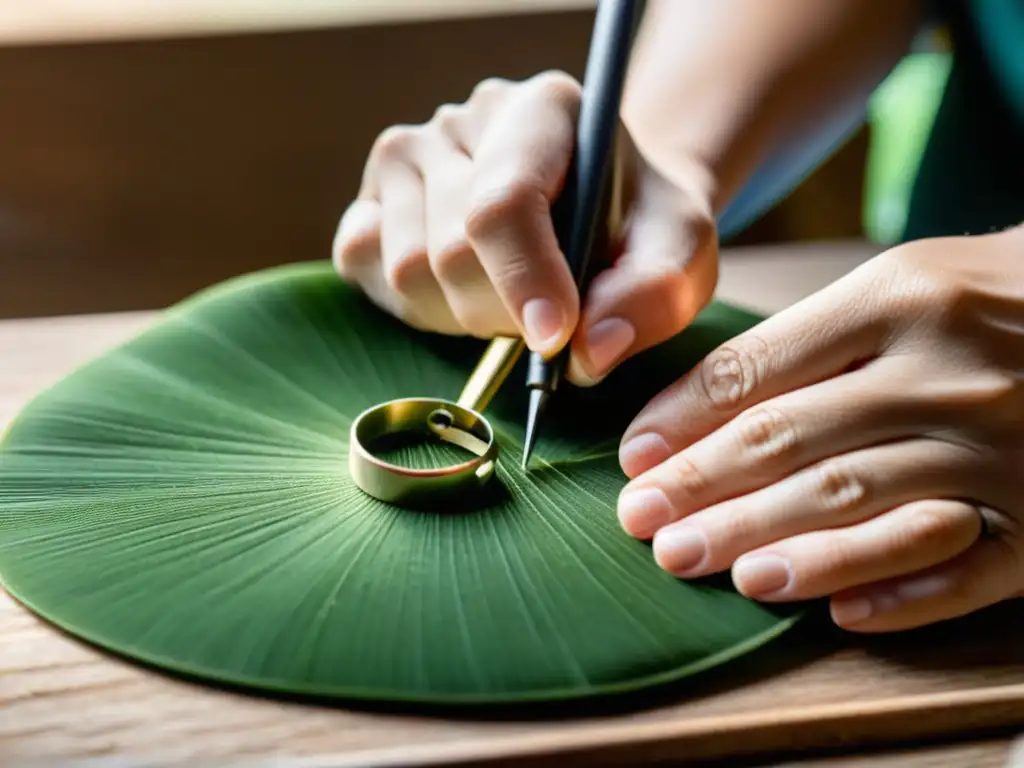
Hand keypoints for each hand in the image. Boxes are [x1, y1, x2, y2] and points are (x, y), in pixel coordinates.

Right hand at [332, 71, 717, 385]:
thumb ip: (654, 294)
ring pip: (405, 270)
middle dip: (501, 314)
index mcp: (544, 111)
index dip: (524, 281)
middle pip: (451, 251)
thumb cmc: (639, 226)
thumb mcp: (681, 251)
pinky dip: (412, 306)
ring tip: (508, 300)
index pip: (505, 203)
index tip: (553, 339)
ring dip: (461, 316)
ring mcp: (405, 156)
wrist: (597, 206)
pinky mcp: (369, 198)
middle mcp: (465, 122)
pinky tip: (461, 294)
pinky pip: (362, 268)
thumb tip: (588, 352)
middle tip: (546, 319)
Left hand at [616, 227, 1023, 631]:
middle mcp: (946, 374)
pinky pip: (964, 567)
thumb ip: (810, 339)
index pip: (757, 371)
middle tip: (641, 523)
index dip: (682, 419)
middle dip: (701, 488)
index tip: (634, 457)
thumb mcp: (904, 283)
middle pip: (790, 443)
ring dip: (772, 542)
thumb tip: (697, 407)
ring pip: (860, 507)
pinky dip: (897, 592)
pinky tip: (834, 610)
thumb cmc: (989, 299)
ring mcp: (1001, 449)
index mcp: (897, 299)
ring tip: (703, 564)